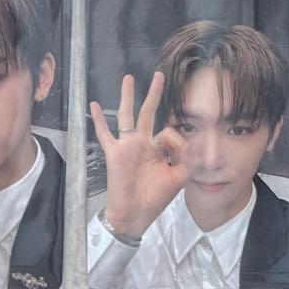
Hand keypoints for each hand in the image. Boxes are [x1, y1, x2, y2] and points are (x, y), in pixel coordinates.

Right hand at [89, 72, 187, 239]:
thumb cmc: (156, 198)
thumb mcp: (179, 178)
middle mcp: (143, 143)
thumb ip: (188, 161)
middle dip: (154, 94)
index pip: (169, 131)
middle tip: (159, 75)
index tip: (180, 157)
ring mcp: (127, 145)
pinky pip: (104, 133)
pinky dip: (99, 119)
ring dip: (128, 97)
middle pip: (148, 112)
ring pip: (127, 115)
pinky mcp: (115, 152)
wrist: (135, 213)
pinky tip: (94, 104)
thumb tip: (194, 143)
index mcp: (159, 149)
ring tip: (129, 78)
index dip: (177, 141)